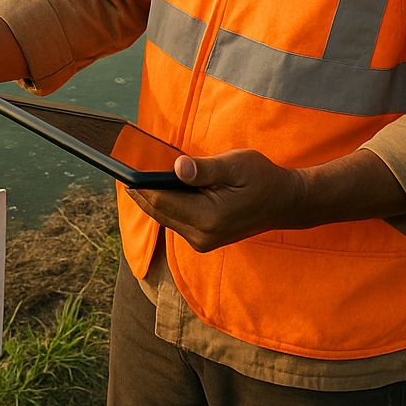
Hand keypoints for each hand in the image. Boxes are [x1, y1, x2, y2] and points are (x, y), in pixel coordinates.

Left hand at [128, 149, 305, 252]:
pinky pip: (174, 219)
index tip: (121, 170)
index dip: (140, 186)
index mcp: (210, 218)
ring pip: (164, 217)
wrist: (285, 203)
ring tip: (133, 174)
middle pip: (158, 211)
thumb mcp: (236, 165)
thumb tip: (177, 167)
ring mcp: (202, 241)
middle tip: (119, 169)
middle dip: (140, 191)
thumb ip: (205, 169)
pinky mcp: (203, 239)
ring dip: (150, 198)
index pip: (162, 201)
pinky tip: (156, 186)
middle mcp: (202, 236)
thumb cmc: (262, 178)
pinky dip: (164, 203)